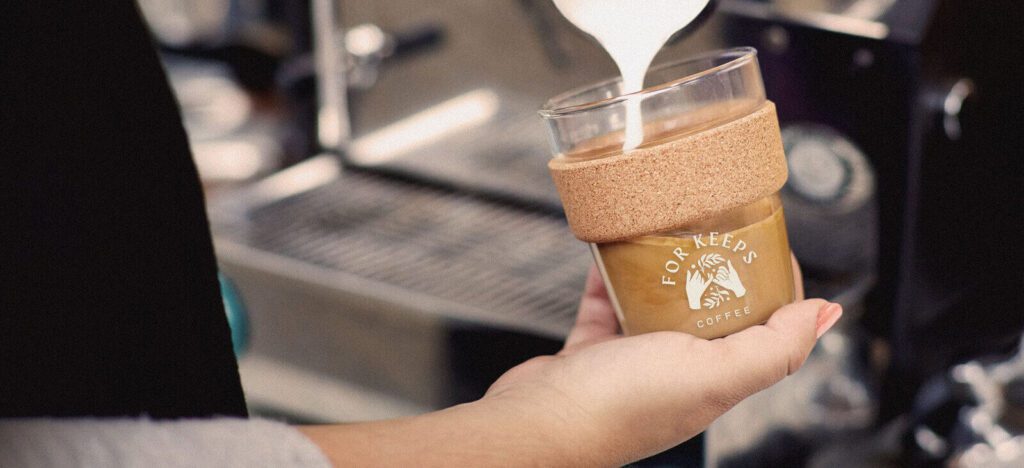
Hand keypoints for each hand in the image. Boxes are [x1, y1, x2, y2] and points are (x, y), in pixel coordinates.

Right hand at [481, 261, 839, 464]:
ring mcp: (632, 362)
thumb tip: (827, 314)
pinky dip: (609, 275)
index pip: (763, 329)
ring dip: (662, 268)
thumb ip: (775, 348)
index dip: (774, 288)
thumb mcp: (713, 373)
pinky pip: (606, 302)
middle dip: (716, 269)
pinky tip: (611, 248)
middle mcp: (678, 372)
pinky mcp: (591, 350)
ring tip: (665, 230)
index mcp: (715, 380)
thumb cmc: (621, 405)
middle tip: (716, 226)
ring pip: (656, 303)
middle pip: (709, 311)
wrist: (540, 421)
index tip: (772, 246)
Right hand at [712, 260, 746, 296]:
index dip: (722, 268)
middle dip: (723, 273)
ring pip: (717, 275)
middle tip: (727, 276)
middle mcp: (723, 275)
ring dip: (721, 277)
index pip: (721, 268)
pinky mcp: (720, 283)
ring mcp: (722, 279)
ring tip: (725, 279)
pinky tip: (713, 279)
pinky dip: (714, 280)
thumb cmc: (735, 278)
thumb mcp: (732, 271)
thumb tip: (728, 259)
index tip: (725, 271)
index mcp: (726, 272)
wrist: (735, 285)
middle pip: (719, 271)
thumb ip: (730, 266)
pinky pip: (715, 281)